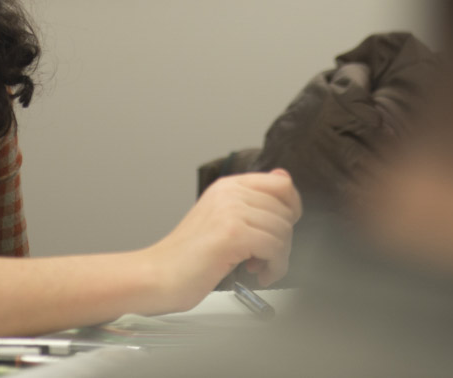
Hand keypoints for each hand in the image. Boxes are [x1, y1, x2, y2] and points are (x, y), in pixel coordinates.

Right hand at [141, 170, 300, 314]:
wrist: (160, 273)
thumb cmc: (191, 254)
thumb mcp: (223, 219)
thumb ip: (253, 201)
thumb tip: (283, 177)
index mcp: (227, 186)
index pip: (282, 183)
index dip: (291, 209)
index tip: (279, 230)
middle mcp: (229, 193)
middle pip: (286, 211)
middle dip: (283, 241)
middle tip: (263, 257)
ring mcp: (230, 211)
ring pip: (284, 231)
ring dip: (279, 258)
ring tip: (257, 266)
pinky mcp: (232, 234)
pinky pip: (275, 248)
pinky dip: (275, 268)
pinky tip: (257, 274)